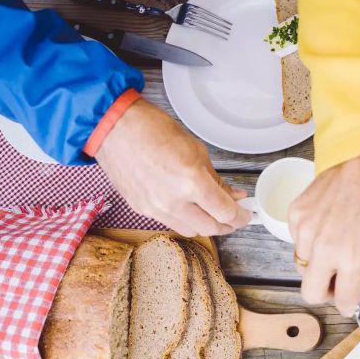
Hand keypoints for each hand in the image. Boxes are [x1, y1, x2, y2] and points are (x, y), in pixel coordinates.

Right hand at [95, 97, 250, 235]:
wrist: (113, 127)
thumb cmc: (153, 130)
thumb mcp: (196, 151)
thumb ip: (216, 179)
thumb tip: (233, 195)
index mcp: (191, 182)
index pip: (225, 213)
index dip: (240, 217)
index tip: (246, 213)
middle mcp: (173, 202)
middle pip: (210, 229)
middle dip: (227, 225)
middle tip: (233, 216)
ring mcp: (155, 209)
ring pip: (190, 231)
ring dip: (205, 225)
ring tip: (211, 213)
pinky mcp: (142, 210)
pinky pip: (171, 223)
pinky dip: (185, 219)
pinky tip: (189, 208)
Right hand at [289, 148, 359, 315]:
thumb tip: (350, 288)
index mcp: (353, 259)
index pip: (341, 303)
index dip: (346, 305)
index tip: (348, 300)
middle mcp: (325, 250)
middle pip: (310, 294)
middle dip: (323, 292)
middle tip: (335, 280)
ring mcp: (305, 232)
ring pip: (302, 265)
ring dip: (316, 261)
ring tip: (333, 240)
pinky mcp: (295, 215)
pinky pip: (297, 240)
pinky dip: (309, 238)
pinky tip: (326, 222)